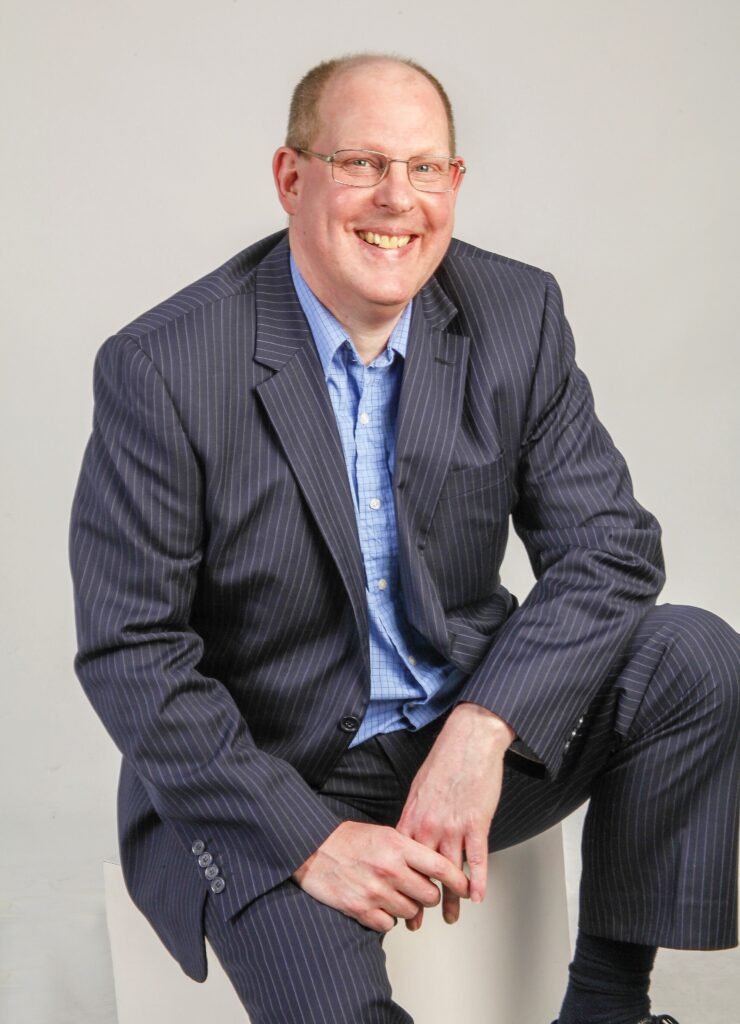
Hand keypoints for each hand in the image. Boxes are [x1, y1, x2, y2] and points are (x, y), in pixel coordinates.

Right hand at [292, 819, 468, 932]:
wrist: (312, 849)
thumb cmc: (349, 839)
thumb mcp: (384, 834)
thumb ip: (409, 849)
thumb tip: (435, 868)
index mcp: (398, 846)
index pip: (441, 867)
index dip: (458, 880)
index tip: (465, 887)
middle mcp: (389, 869)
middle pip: (430, 895)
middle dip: (429, 895)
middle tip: (419, 890)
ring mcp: (375, 891)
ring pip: (411, 912)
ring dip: (408, 907)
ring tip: (394, 895)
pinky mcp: (360, 909)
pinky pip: (389, 924)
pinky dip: (387, 918)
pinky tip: (379, 904)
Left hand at [396, 703, 513, 928]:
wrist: (468, 741)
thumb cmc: (444, 761)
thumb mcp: (418, 788)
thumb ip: (414, 814)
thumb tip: (409, 833)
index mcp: (412, 817)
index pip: (402, 860)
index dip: (399, 884)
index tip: (396, 900)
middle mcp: (429, 826)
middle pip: (422, 873)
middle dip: (419, 899)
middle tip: (416, 921)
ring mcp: (452, 826)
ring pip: (449, 872)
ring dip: (450, 899)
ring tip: (449, 917)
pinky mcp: (476, 823)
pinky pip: (476, 858)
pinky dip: (477, 880)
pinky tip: (477, 897)